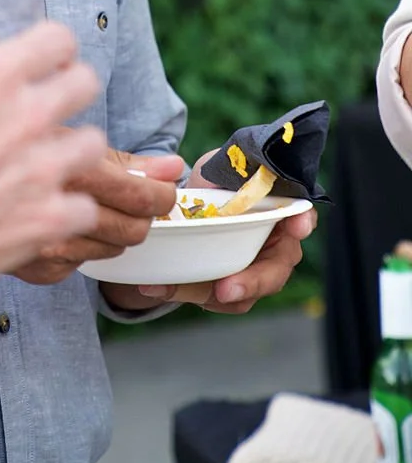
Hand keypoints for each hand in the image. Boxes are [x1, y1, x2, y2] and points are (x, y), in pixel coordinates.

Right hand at [0, 20, 105, 299]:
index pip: (57, 38)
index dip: (52, 46)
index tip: (44, 57)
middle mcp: (26, 116)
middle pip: (87, 83)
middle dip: (71, 87)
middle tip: (51, 101)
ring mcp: (42, 171)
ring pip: (96, 144)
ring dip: (74, 148)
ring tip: (52, 158)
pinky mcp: (44, 220)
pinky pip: (84, 208)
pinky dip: (69, 209)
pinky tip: (45, 208)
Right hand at [12, 147, 183, 286]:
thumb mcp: (53, 132)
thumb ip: (122, 157)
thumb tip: (173, 166)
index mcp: (69, 162)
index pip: (140, 195)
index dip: (159, 191)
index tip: (158, 185)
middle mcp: (58, 207)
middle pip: (133, 227)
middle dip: (143, 212)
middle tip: (136, 196)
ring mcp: (45, 244)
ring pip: (111, 248)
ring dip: (113, 228)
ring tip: (95, 204)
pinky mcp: (33, 268)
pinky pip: (79, 265)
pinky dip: (80, 246)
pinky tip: (62, 222)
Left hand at [118, 148, 316, 312]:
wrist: (182, 209)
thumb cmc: (211, 184)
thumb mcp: (218, 165)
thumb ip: (232, 165)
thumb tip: (238, 163)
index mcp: (277, 209)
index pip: (301, 215)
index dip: (302, 221)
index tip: (296, 225)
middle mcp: (274, 244)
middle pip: (276, 269)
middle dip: (252, 282)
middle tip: (226, 289)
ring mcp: (254, 270)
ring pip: (244, 293)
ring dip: (210, 294)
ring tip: (176, 289)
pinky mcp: (231, 287)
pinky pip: (217, 299)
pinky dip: (189, 294)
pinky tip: (160, 286)